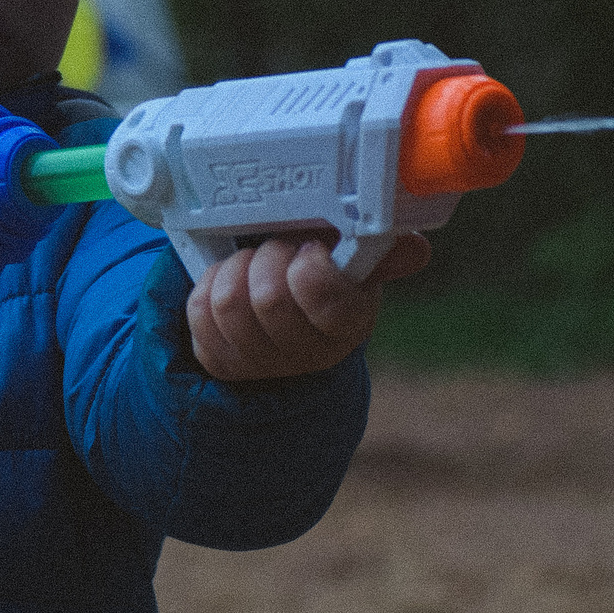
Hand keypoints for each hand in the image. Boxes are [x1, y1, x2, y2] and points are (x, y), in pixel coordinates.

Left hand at [187, 232, 430, 383]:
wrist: (281, 314)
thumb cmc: (319, 275)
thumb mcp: (352, 263)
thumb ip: (378, 251)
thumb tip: (413, 248)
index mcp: (350, 323)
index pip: (321, 294)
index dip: (307, 262)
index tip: (309, 247)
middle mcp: (310, 355)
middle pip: (267, 296)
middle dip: (266, 257)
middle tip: (276, 249)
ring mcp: (263, 365)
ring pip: (227, 302)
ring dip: (234, 269)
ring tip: (251, 264)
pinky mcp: (222, 363)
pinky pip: (200, 312)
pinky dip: (207, 285)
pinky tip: (228, 283)